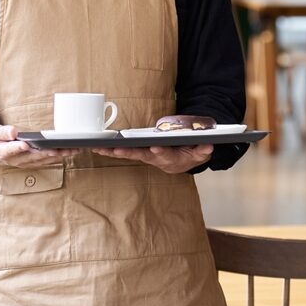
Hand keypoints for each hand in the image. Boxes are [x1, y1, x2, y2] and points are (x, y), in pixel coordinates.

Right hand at [0, 124, 79, 168]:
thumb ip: (2, 132)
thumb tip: (13, 132)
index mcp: (3, 152)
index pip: (11, 150)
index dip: (18, 148)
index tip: (26, 144)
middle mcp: (16, 160)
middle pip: (34, 157)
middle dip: (50, 152)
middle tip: (63, 148)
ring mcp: (25, 163)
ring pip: (44, 160)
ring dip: (59, 155)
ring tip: (74, 149)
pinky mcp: (32, 163)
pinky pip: (47, 161)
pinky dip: (59, 156)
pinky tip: (70, 151)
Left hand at [92, 145, 212, 173]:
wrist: (183, 160)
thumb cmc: (190, 153)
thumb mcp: (199, 153)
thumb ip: (203, 150)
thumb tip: (209, 146)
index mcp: (170, 158)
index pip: (165, 155)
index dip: (160, 152)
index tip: (155, 148)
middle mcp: (155, 158)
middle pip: (139, 155)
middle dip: (127, 153)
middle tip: (115, 149)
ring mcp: (145, 155)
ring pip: (127, 154)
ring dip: (112, 152)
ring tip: (98, 148)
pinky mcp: (138, 152)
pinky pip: (122, 151)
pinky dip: (110, 150)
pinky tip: (97, 147)